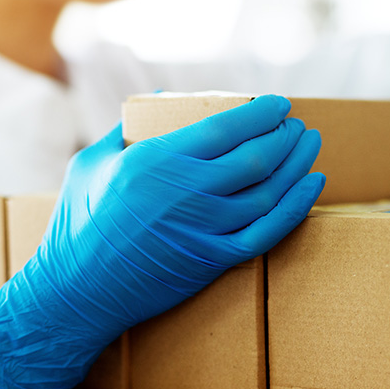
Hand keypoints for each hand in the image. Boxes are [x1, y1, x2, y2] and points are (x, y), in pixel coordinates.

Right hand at [0, 94, 324, 388]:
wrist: (76, 291)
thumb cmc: (77, 223)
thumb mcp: (89, 163)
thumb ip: (124, 126)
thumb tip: (160, 98)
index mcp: (154, 161)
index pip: (225, 127)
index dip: (260, 113)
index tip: (278, 104)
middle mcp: (185, 193)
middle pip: (255, 157)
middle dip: (284, 135)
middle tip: (295, 125)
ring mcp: (202, 230)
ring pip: (269, 191)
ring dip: (297, 163)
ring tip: (308, 145)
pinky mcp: (212, 261)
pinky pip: (268, 231)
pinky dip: (297, 206)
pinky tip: (312, 185)